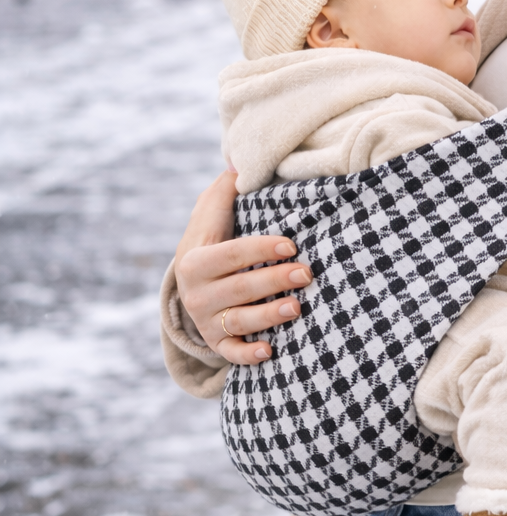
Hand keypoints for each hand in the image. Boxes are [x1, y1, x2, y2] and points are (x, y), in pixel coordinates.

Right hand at [174, 171, 311, 363]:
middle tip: (306, 272)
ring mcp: (207, 321)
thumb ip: (225, 190)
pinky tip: (270, 351)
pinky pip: (232, 353)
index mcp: (196, 260)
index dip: (261, 248)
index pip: (232, 253)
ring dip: (268, 316)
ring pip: (240, 321)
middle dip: (273, 280)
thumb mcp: (211, 215)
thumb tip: (240, 161)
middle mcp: (198, 294)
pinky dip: (248, 355)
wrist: (191, 285)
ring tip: (297, 306)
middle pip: (240, 288)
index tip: (291, 244)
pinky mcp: (218, 343)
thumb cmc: (213, 242)